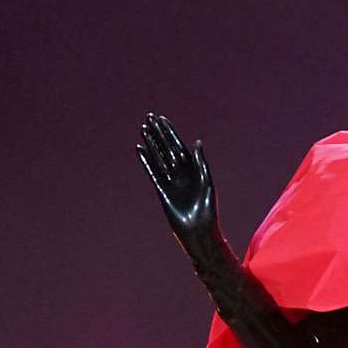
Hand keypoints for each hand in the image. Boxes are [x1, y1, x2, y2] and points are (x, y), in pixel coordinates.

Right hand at [136, 112, 220, 255]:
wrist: (198, 229)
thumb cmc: (207, 208)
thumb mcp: (206, 181)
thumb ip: (200, 162)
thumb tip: (196, 142)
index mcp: (193, 169)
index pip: (179, 146)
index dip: (170, 132)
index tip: (162, 119)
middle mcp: (180, 173)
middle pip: (167, 148)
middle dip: (159, 133)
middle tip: (149, 117)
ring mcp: (170, 181)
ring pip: (158, 157)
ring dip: (151, 143)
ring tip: (143, 128)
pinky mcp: (162, 189)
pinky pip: (152, 171)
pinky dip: (146, 160)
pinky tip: (140, 149)